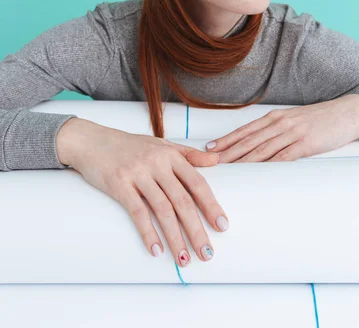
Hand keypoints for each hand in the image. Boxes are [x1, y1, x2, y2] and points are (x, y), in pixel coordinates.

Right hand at [57, 119, 228, 266]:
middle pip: (183, 201)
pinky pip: (137, 212)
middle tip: (207, 253)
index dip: (211, 205)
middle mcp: (157, 163)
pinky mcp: (119, 184)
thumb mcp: (162, 144)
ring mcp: (138, 173)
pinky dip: (148, 232)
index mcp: (171, 155)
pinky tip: (155, 249)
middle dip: (197, 230)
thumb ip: (189, 154)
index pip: (197, 183)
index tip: (222, 226)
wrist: (93, 141)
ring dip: (175, 238)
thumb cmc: (130, 145)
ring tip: (184, 259)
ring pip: (163, 210)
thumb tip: (217, 160)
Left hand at [205, 94, 358, 162]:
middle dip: (227, 152)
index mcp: (274, 117)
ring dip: (243, 161)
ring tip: (228, 170)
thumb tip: (258, 146)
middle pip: (248, 140)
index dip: (225, 140)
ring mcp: (292, 132)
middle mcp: (279, 123)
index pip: (244, 130)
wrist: (346, 112)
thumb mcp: (293, 120)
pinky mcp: (306, 143)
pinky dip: (268, 165)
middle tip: (210, 163)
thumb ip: (276, 130)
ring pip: (262, 149)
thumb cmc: (319, 119)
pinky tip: (257, 172)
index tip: (209, 149)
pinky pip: (283, 156)